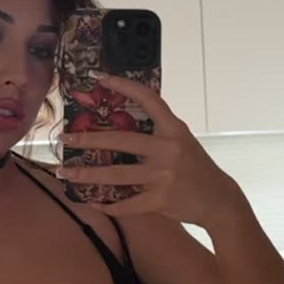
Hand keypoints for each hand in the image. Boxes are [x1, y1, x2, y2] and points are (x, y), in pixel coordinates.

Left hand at [58, 72, 239, 223]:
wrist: (218, 199)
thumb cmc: (196, 167)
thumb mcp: (182, 141)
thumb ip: (159, 131)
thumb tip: (122, 120)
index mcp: (174, 129)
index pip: (148, 99)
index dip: (124, 86)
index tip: (100, 78)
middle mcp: (167, 149)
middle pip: (120, 140)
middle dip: (88, 140)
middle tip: (66, 138)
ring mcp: (163, 176)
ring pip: (115, 175)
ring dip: (87, 175)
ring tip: (65, 173)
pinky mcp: (159, 200)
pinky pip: (126, 203)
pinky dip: (107, 205)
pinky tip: (93, 202)